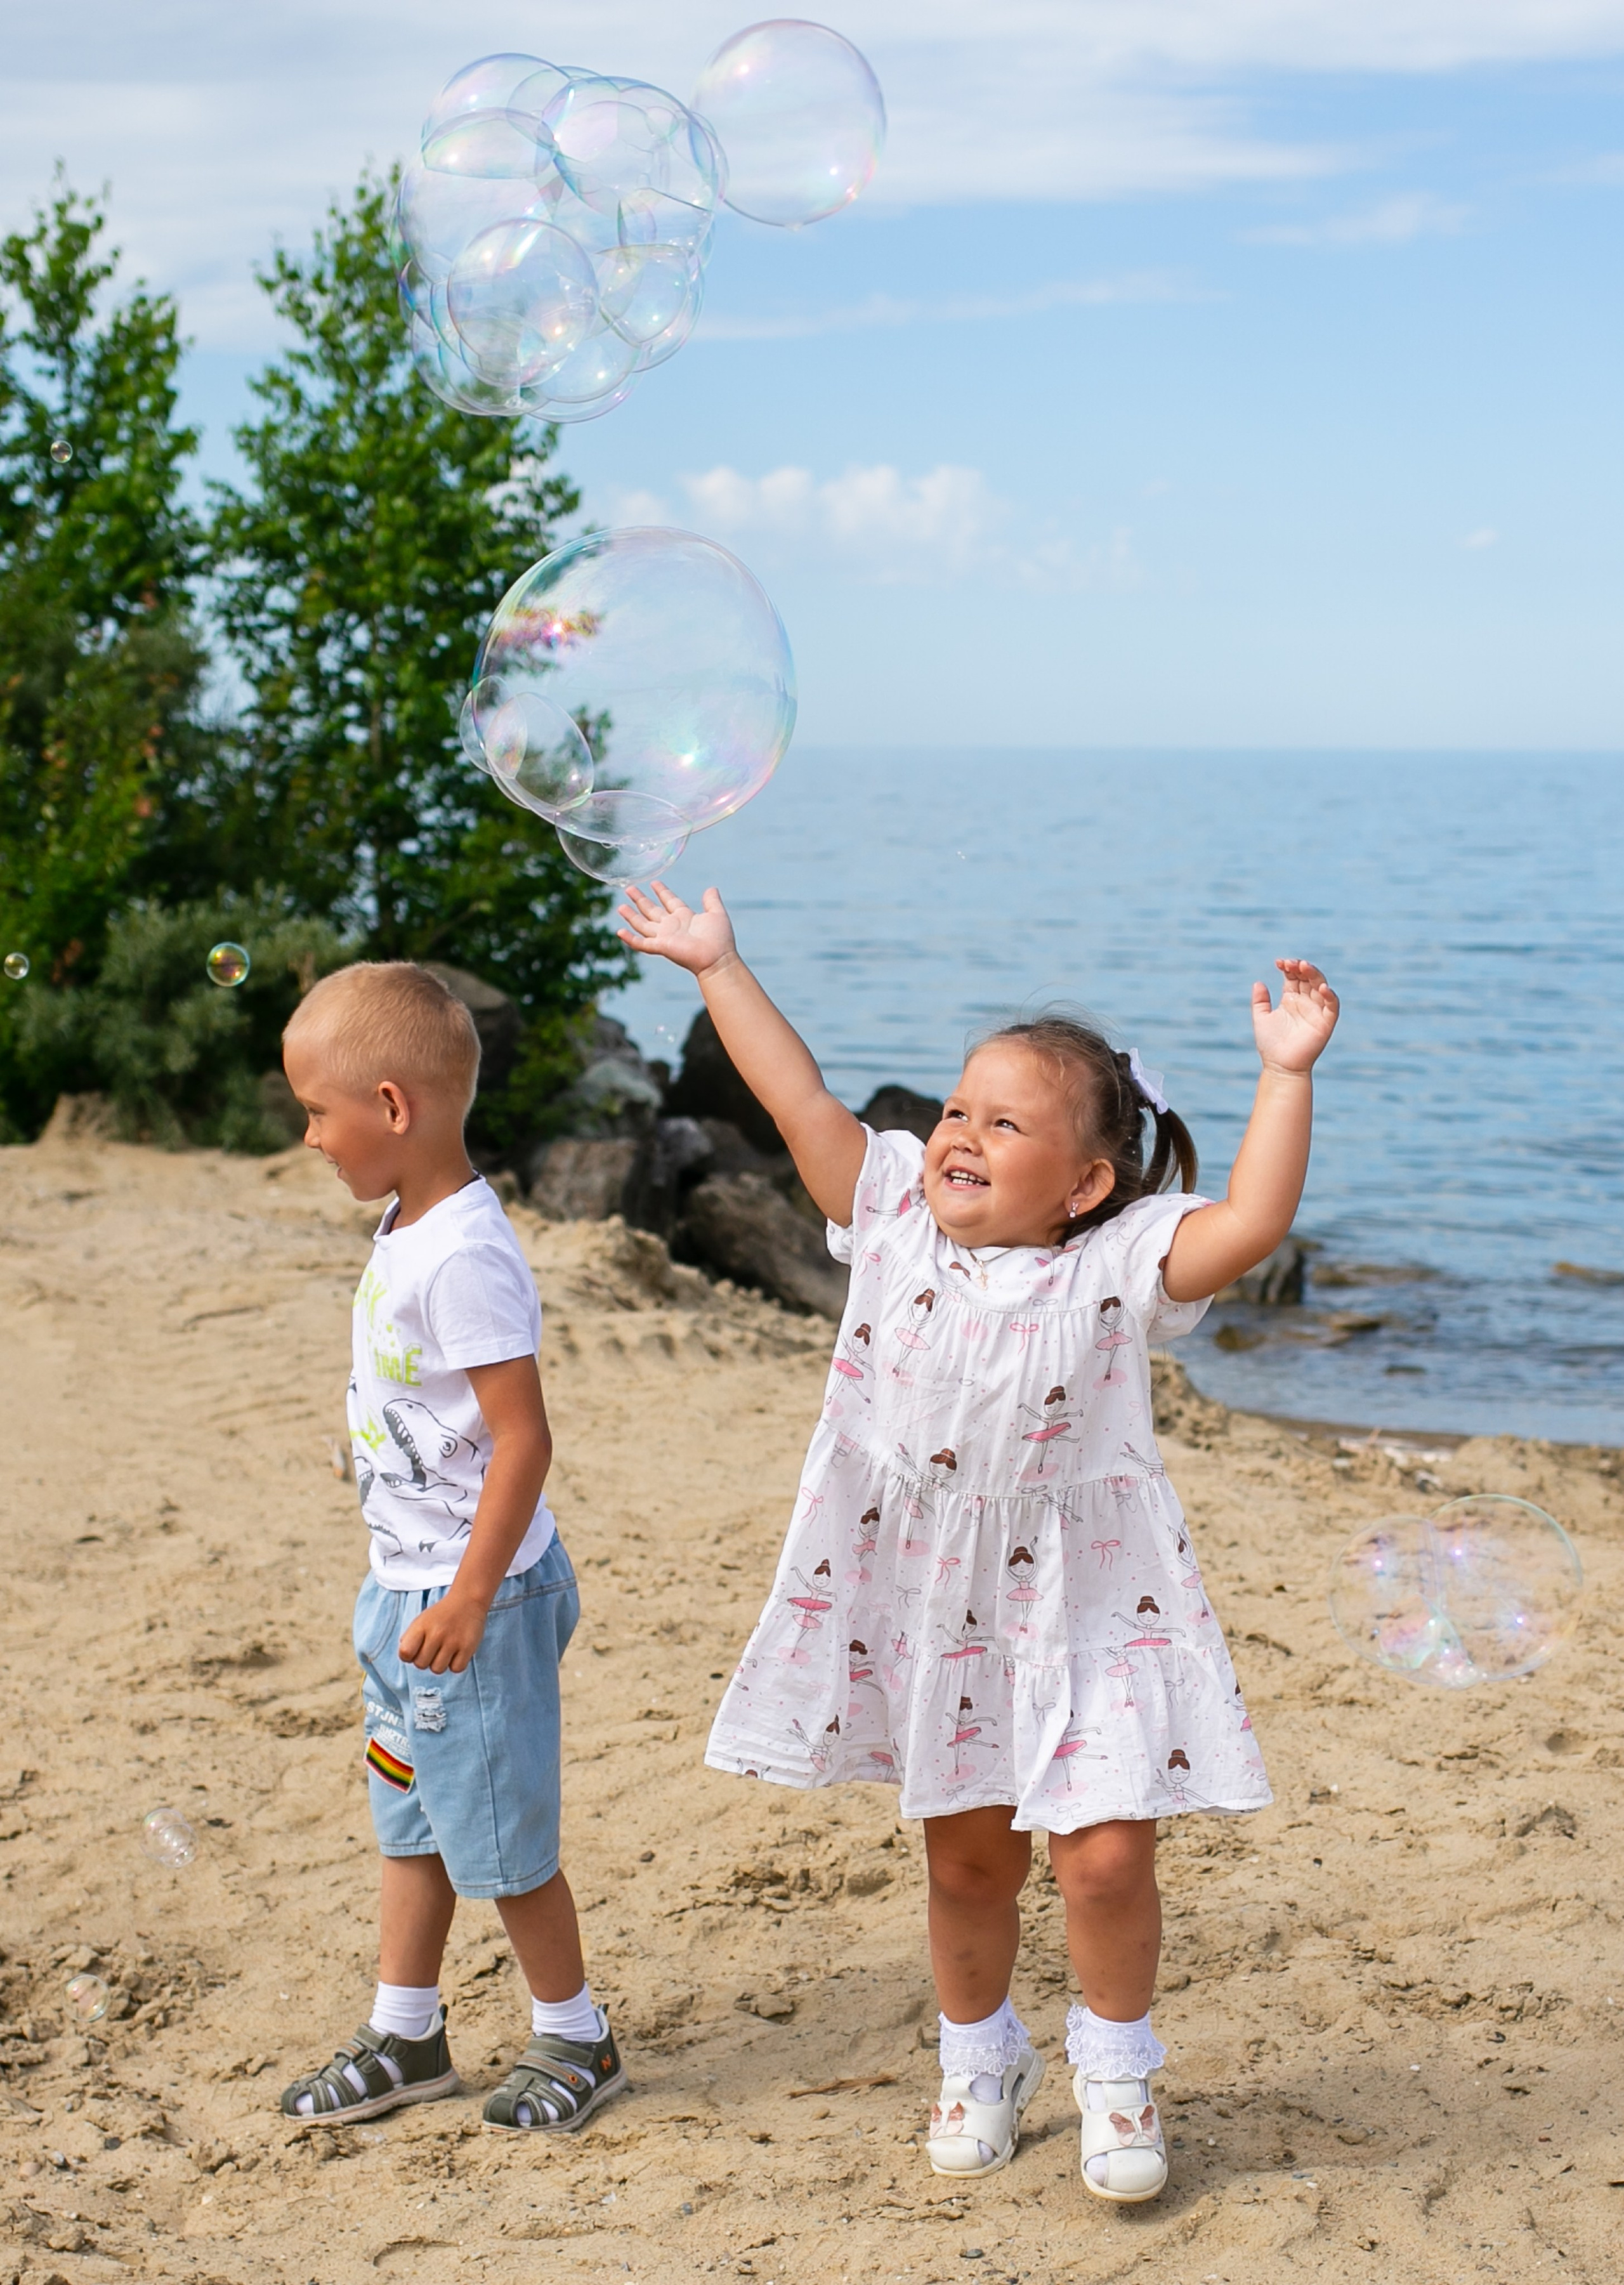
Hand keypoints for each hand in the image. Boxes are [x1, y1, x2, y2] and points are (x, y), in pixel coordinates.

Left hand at [399, 1590, 487, 1674]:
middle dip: (426, 1660)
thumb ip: (410, 1638)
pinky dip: (456, 1664)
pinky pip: (456, 1669)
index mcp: (421, 1626)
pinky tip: (456, 1653)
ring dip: (440, 1663)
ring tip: (445, 1651)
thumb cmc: (441, 1614)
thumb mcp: (421, 1620)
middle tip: (434, 1649)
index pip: (405, 1653)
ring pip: (438, 1670)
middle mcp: (436, 1633)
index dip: (408, 1656)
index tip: (416, 1650)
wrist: (467, 1600)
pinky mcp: (468, 1647)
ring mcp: (453, 1641)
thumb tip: (406, 1656)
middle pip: (421, 1664)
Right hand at [616, 881, 735, 975]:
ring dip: (631, 916)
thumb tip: (711, 888)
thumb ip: (712, 901)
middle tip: (629, 888)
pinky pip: (641, 943)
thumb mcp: (717, 913)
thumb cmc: (720, 939)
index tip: (654, 883)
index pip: (670, 901)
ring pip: (643, 924)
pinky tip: (619, 932)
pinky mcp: (660, 946)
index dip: (662, 892)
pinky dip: (630, 939)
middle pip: (652, 910)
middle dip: (640, 899)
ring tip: (620, 906)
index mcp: (684, 917)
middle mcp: (672, 926)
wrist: (717, 957)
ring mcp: (664, 937)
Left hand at [1251, 959, 1339, 1075]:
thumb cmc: (1270, 1044)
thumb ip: (1259, 1001)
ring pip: (1321, 986)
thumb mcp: (1261, 1018)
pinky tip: (1322, 988)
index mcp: (1291, 999)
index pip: (1294, 976)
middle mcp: (1305, 1002)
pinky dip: (1330, 995)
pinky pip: (1332, 1005)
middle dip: (1301, 968)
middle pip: (1308, 978)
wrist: (1280, 1066)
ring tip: (1304, 967)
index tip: (1279, 963)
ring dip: (1315, 975)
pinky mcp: (1326, 1022)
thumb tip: (1258, 982)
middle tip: (1291, 963)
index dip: (1289, 967)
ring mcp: (1316, 1011)